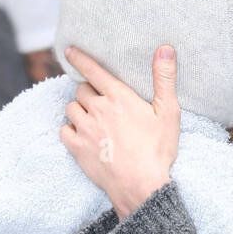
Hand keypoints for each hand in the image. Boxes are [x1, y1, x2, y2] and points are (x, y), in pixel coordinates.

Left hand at [60, 44, 180, 220]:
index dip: (79, 58)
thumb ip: (164, 78)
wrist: (141, 186)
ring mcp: (84, 129)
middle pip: (81, 90)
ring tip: (92, 120)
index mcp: (118, 97)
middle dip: (88, 92)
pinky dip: (70, 130)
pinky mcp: (76, 148)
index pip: (93, 70)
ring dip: (79, 110)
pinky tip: (83, 135)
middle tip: (101, 103)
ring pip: (71, 108)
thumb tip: (164, 48)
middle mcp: (97, 109)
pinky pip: (64, 130)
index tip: (69, 51)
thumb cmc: (157, 150)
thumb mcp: (168, 112)